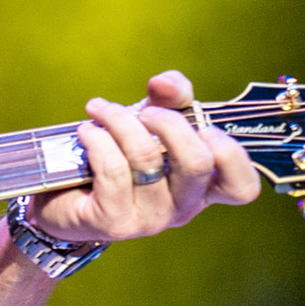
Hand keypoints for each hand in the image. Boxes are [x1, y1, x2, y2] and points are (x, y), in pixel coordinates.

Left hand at [31, 69, 261, 243]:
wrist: (62, 198)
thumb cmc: (117, 157)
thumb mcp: (151, 123)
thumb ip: (171, 98)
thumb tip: (167, 83)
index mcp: (201, 187)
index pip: (242, 188)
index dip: (232, 154)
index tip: (203, 127)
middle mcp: (182, 208)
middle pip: (197, 162)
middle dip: (169, 121)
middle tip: (143, 112)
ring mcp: (149, 219)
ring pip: (146, 158)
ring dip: (120, 121)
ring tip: (100, 111)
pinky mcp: (113, 222)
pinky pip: (112, 169)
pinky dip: (97, 139)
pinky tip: (86, 131)